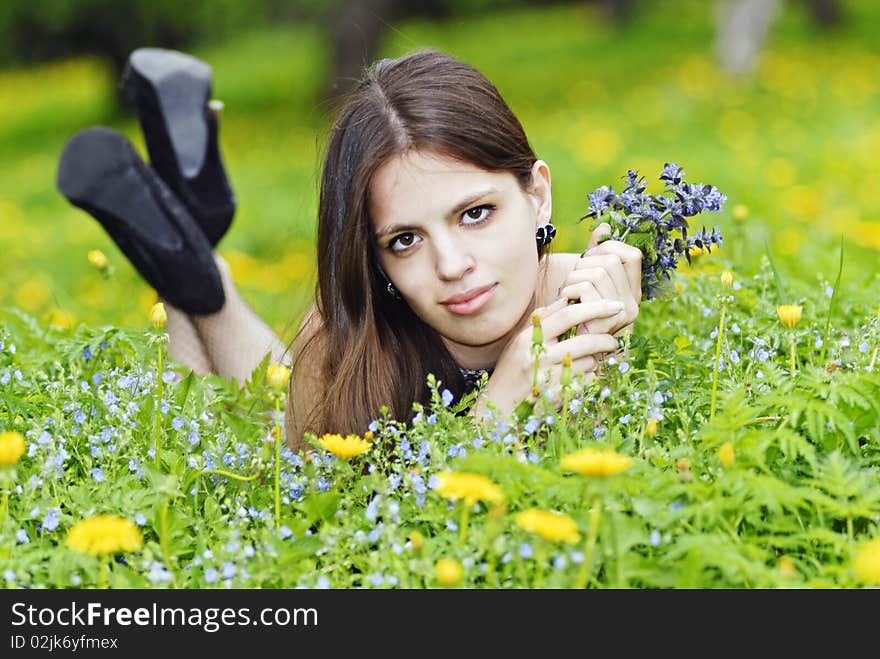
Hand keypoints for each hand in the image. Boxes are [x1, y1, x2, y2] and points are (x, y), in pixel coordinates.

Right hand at [473, 297, 621, 419]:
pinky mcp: (557, 398)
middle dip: (605, 339)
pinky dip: (588, 379)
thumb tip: (566, 299)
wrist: (498, 407)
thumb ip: (541, 320)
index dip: (594, 308)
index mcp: (528, 338)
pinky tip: (578, 380)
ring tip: (585, 364)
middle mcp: (537, 356)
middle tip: (613, 341)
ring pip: (588, 363)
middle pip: (584, 340)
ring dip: (593, 362)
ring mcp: (547, 378)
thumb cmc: (510, 371)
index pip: (567, 315)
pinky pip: (586, 382)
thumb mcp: (519, 341)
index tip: (615, 306)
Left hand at [558, 222, 642, 336]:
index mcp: (632, 289)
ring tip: (567, 292)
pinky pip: (585, 288)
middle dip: (583, 264)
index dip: (608, 249)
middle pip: (610, 261)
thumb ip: (596, 256)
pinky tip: (565, 301)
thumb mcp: (586, 280)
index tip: (589, 258)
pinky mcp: (606, 322)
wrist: (566, 351)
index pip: (632, 255)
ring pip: (596, 272)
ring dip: (573, 278)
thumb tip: (604, 226)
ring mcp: (622, 312)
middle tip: (572, 280)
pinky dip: (568, 290)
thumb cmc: (574, 312)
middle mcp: (633, 301)